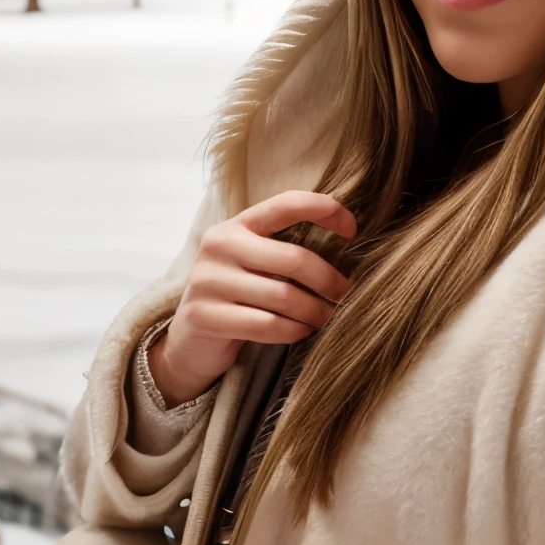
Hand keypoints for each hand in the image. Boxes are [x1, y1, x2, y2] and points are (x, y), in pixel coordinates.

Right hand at [148, 189, 356, 404]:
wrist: (191, 340)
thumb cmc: (238, 296)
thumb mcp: (255, 263)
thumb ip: (286, 249)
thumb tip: (350, 243)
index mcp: (236, 225)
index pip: (286, 204)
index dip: (325, 210)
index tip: (353, 230)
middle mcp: (219, 246)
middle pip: (294, 259)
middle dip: (330, 280)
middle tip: (347, 295)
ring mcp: (208, 281)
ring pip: (284, 297)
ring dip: (316, 312)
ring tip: (329, 318)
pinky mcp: (204, 316)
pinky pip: (267, 325)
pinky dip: (294, 331)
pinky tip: (304, 332)